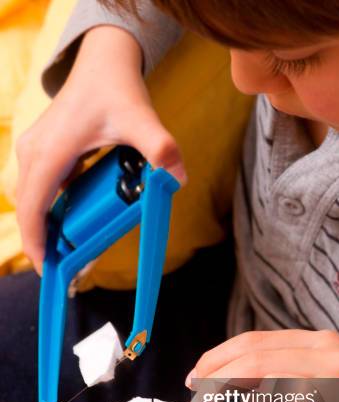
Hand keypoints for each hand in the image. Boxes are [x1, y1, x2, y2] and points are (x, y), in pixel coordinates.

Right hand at [15, 25, 185, 274]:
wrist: (104, 62)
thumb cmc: (116, 89)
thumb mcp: (141, 119)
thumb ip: (160, 147)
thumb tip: (177, 177)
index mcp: (50, 151)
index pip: (33, 207)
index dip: (36, 242)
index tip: (48, 271)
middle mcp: (34, 151)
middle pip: (29, 208)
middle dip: (42, 242)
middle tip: (64, 271)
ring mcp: (35, 150)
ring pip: (32, 199)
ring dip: (45, 227)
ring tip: (66, 253)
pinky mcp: (42, 150)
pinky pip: (40, 189)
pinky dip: (50, 211)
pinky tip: (71, 224)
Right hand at [186, 329, 338, 401]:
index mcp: (334, 374)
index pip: (263, 372)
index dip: (225, 387)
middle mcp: (325, 349)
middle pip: (256, 348)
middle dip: (218, 364)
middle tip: (191, 386)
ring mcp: (328, 342)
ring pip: (264, 338)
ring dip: (230, 352)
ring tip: (205, 371)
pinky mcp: (331, 344)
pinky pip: (278, 340)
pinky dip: (250, 350)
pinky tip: (242, 363)